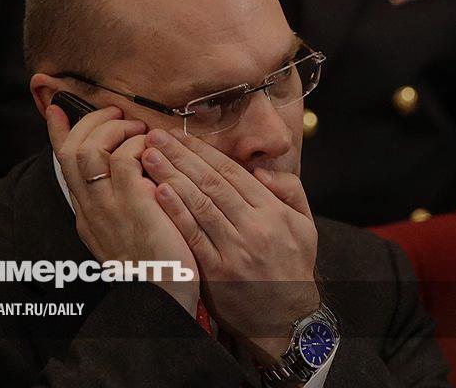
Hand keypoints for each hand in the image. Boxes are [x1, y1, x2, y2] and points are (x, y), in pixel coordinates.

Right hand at [45, 106, 198, 314]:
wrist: (165, 297)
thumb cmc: (157, 264)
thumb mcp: (128, 229)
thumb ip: (121, 199)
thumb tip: (125, 167)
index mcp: (86, 214)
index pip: (62, 165)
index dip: (57, 133)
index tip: (57, 109)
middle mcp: (90, 208)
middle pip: (70, 151)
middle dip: (89, 122)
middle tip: (113, 114)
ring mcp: (108, 206)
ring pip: (90, 150)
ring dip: (113, 129)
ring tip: (135, 128)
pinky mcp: (133, 204)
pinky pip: (123, 159)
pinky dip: (136, 145)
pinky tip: (151, 147)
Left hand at [141, 129, 319, 362]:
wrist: (287, 319)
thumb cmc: (292, 267)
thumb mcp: (306, 225)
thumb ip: (290, 191)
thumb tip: (261, 171)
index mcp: (272, 211)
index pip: (232, 172)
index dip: (202, 151)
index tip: (180, 136)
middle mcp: (253, 226)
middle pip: (211, 182)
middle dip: (180, 156)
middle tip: (155, 136)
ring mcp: (234, 249)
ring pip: (199, 204)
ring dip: (171, 176)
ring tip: (149, 156)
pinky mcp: (217, 270)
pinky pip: (193, 234)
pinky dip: (175, 211)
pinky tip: (158, 192)